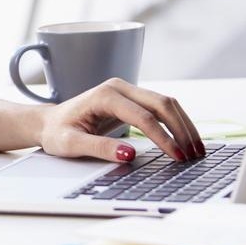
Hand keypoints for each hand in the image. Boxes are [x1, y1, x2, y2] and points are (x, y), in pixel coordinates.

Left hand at [37, 78, 202, 161]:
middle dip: (181, 129)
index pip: (143, 116)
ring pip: (165, 103)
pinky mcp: (132, 100)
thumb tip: (130, 154)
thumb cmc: (57, 132)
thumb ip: (99, 148)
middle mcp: (118, 87)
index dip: (163, 137)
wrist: (48, 122)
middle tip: (194, 155)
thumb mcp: (71, 144)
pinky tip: (186, 140)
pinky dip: (176, 123)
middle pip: (161, 103)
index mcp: (104, 95)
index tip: (177, 157)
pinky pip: (160, 108)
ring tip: (197, 150)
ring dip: (183, 125)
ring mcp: (127, 91)